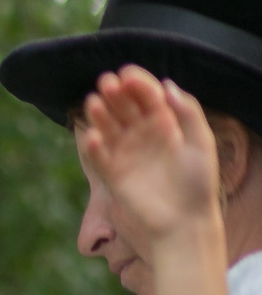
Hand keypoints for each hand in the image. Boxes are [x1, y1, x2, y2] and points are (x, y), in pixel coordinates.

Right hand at [78, 66, 222, 245]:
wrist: (184, 220)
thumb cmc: (198, 182)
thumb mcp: (201, 141)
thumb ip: (187, 112)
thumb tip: (166, 85)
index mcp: (166, 123)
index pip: (147, 96)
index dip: (137, 83)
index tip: (126, 74)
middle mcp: (143, 135)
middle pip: (124, 107)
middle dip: (114, 94)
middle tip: (106, 83)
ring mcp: (126, 153)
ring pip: (108, 127)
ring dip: (99, 114)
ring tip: (93, 103)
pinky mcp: (112, 174)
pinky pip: (99, 157)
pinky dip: (93, 147)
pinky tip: (93, 137)